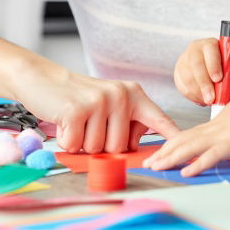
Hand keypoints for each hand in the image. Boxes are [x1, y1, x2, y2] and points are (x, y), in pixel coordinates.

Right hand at [11, 68, 180, 153]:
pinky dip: (66, 141)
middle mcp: (122, 96)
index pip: (159, 120)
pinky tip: (64, 122)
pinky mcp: (77, 110)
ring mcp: (100, 101)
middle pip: (119, 148)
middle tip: (89, 125)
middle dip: (101, 146)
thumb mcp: (110, 106)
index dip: (173, 138)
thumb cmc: (78, 100)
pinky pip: (76, 145)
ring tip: (78, 122)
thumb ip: (127, 124)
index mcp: (134, 95)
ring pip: (98, 149)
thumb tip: (139, 150)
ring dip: (83, 143)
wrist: (42, 79)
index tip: (187, 151)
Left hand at [143, 73, 229, 175]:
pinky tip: (185, 173)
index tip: (159, 152)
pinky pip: (210, 156)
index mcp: (216, 124)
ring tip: (156, 167)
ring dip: (171, 158)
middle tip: (148, 163)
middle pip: (182, 141)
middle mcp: (214, 129)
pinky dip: (196, 165)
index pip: (188, 135)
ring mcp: (222, 135)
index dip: (171, 144)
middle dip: (163, 153)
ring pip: (190, 148)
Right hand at [173, 37, 229, 105]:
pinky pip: (181, 86)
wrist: (219, 69)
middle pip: (195, 64)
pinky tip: (201, 100)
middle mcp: (195, 49)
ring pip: (187, 77)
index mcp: (211, 44)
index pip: (210, 50)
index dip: (213, 64)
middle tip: (211, 98)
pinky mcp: (178, 73)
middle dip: (203, 83)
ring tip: (208, 101)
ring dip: (197, 92)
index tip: (218, 79)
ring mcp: (184, 60)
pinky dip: (192, 96)